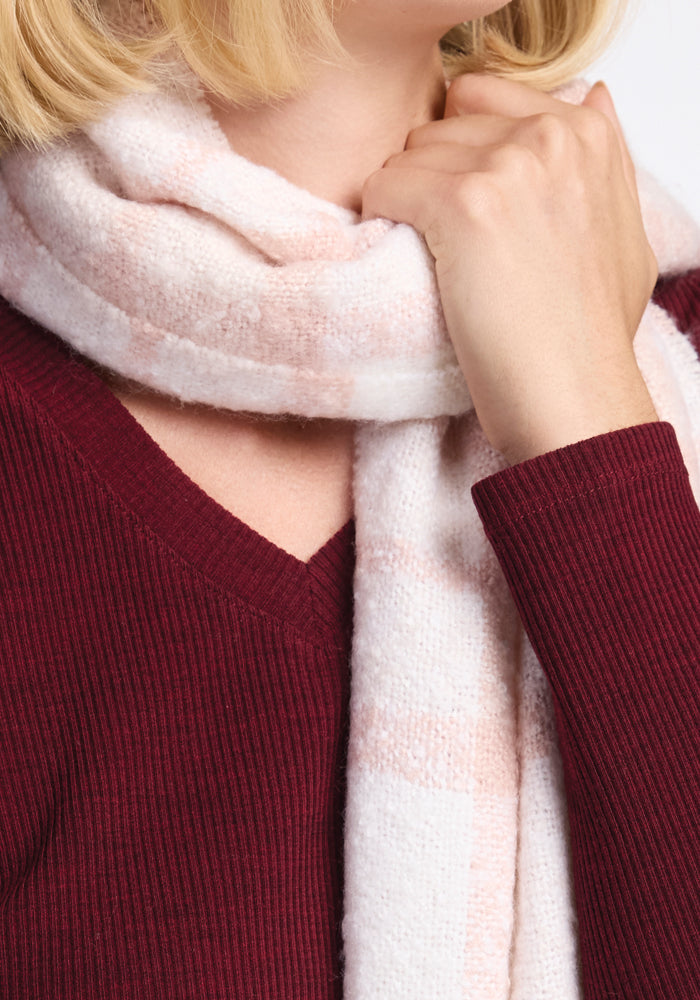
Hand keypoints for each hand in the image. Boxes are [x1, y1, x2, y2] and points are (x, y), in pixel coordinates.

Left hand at [362, 75, 658, 463]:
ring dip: (404, 203)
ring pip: (407, 156)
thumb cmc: (590, 334)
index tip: (468, 205)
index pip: (481, 96)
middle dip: (430, 179)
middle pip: (438, 128)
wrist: (573, 397)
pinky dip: (380, 220)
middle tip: (443, 242)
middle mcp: (551, 135)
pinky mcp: (465, 206)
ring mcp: (509, 167)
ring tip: (430, 257)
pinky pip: (385, 186)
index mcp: (587, 133)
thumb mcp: (623, 233)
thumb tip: (590, 97)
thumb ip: (603, 163)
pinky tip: (408, 259)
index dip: (459, 152)